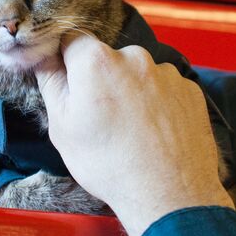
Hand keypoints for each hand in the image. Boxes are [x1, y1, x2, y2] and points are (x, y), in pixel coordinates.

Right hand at [35, 34, 233, 235]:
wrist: (168, 195)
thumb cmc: (111, 165)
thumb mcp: (62, 128)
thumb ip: (51, 84)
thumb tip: (45, 61)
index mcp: (96, 61)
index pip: (71, 40)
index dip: (66, 61)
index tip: (68, 84)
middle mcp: (135, 57)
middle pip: (108, 58)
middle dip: (101, 81)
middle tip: (100, 119)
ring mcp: (167, 73)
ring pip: (138, 75)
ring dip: (131, 93)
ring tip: (131, 132)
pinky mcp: (190, 90)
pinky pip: (165, 89)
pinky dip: (158, 105)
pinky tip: (153, 133)